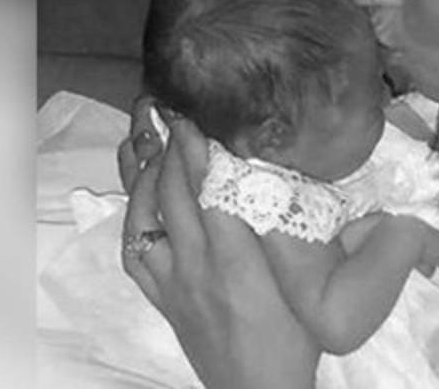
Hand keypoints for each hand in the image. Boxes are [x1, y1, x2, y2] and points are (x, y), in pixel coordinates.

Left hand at [117, 97, 319, 388]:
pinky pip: (134, 248)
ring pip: (146, 214)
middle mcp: (197, 264)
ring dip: (143, 169)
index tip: (198, 110)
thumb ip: (293, 230)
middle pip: (174, 190)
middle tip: (169, 104)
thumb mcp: (304, 278)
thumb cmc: (297, 335)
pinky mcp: (160, 296)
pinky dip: (134, 212)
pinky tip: (139, 189)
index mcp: (237, 258)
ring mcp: (172, 280)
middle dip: (169, 142)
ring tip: (145, 131)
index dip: (199, 146)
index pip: (209, 187)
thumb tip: (291, 175)